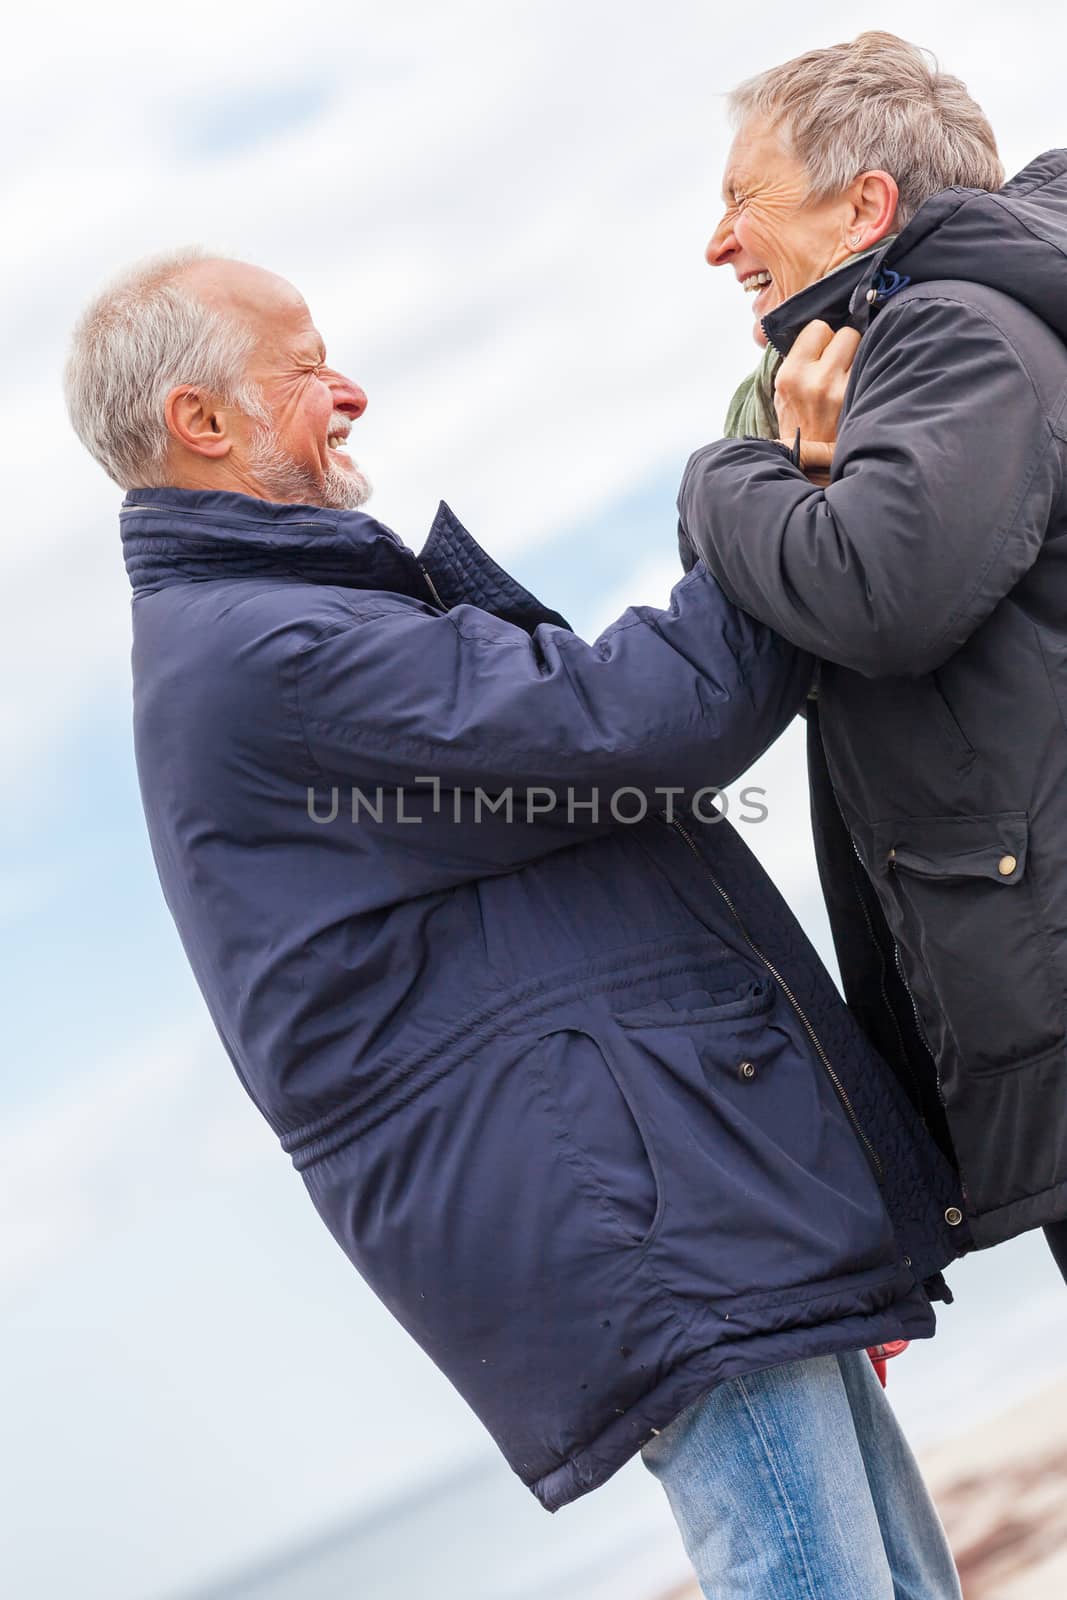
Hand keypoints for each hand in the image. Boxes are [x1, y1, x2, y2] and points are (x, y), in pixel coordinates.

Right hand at [774, 320, 861, 468]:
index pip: (817, 328)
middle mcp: (816, 381)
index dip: (823, 338)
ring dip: (860, 358)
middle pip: (845, 333)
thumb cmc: (800, 426)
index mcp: (791, 376)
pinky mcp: (860, 402)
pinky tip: (865, 385)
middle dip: (845, 346)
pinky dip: (872, 373)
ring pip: (864, 348)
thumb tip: (823, 330)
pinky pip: (875, 368)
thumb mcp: (783, 394)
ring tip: (851, 377)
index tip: (824, 352)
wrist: (812, 467)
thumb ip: (798, 361)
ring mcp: (841, 392)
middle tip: (841, 366)